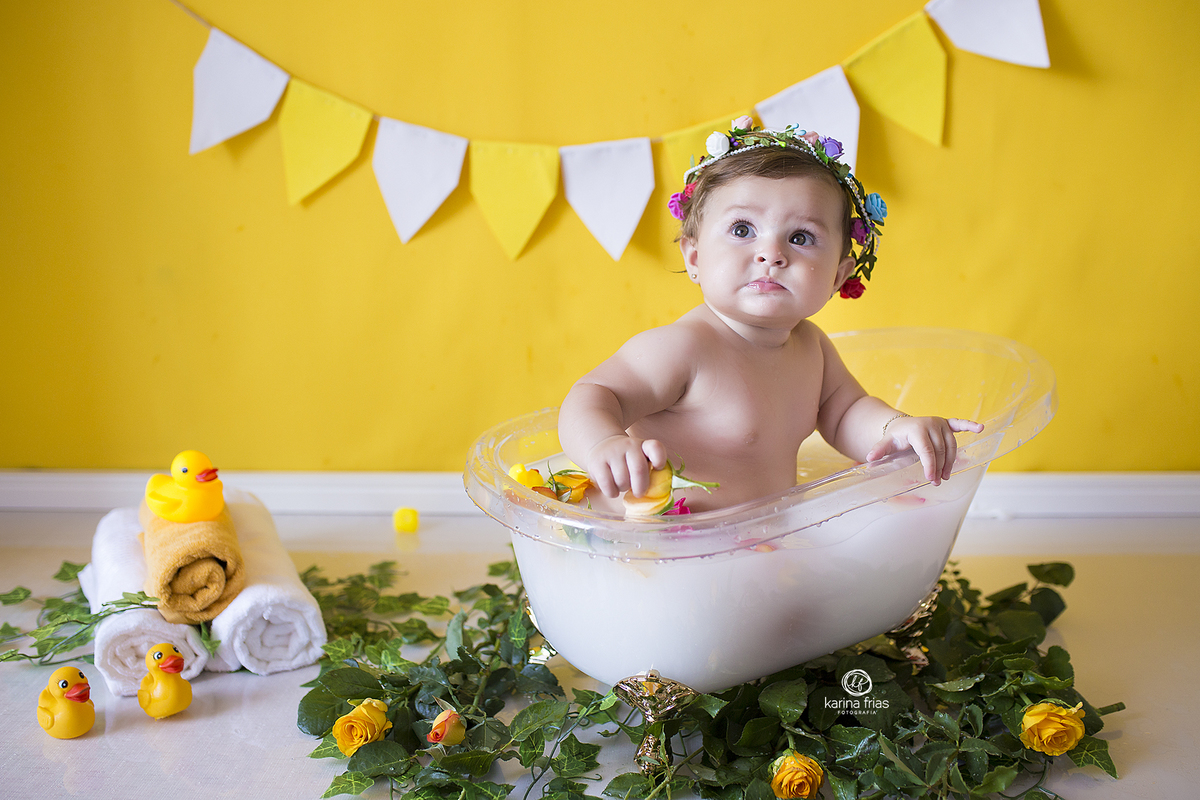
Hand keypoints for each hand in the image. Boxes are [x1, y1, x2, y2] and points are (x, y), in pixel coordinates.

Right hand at [584, 435, 667, 497]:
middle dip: (641, 487)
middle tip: (639, 493)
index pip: (655, 448)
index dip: (659, 459)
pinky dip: (612, 493)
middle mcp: (628, 445)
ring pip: (622, 481)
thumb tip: (657, 490)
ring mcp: (612, 453)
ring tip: (622, 484)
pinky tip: (612, 488)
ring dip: (624, 489)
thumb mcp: (641, 458)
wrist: (602, 447)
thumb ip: (650, 470)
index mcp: (643, 445)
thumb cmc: (627, 460)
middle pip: (639, 470)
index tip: (658, 468)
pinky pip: (608, 486)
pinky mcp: (597, 463)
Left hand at [865, 417, 983, 485]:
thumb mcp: (886, 444)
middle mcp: (931, 423)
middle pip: (940, 450)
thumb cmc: (895, 437)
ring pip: (951, 445)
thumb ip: (879, 451)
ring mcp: (940, 423)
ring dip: (950, 461)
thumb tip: (869, 459)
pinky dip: (970, 425)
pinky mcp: (946, 423)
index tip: (931, 478)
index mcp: (917, 429)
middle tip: (937, 481)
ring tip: (946, 475)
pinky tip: (980, 428)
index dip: (930, 465)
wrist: (901, 425)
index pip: (927, 450)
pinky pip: (960, 424)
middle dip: (939, 467)